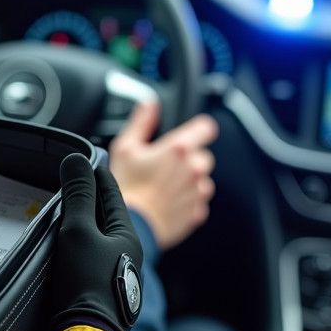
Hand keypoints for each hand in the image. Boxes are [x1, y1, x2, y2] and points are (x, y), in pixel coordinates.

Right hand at [53, 153, 144, 330]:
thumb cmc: (88, 284)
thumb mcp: (78, 231)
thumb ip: (78, 196)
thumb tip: (77, 161)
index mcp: (128, 234)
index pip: (112, 194)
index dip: (97, 175)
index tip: (88, 161)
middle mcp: (126, 252)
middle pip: (108, 214)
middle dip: (93, 197)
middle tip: (78, 181)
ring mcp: (116, 271)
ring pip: (101, 236)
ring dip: (87, 221)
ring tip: (72, 210)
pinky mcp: (101, 287)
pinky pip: (93, 255)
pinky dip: (82, 243)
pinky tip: (71, 247)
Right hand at [108, 100, 216, 251]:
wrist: (131, 226)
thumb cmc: (126, 188)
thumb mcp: (126, 147)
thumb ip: (142, 122)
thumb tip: (149, 104)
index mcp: (178, 149)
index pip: (205, 128)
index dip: (198, 129)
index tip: (191, 135)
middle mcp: (194, 169)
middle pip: (203, 156)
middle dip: (188, 159)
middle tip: (165, 168)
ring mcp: (198, 192)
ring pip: (202, 180)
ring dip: (189, 181)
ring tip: (164, 188)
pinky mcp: (197, 212)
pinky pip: (198, 202)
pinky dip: (187, 201)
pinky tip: (167, 202)